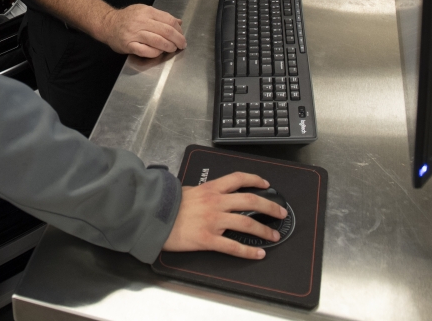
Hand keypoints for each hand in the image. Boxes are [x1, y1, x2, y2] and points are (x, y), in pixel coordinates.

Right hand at [97, 4, 186, 57]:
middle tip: (182, 45)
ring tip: (172, 49)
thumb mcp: (144, 11)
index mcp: (147, 11)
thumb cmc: (127, 18)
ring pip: (158, 41)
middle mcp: (141, 21)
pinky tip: (158, 52)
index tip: (182, 35)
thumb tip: (179, 22)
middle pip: (166, 31)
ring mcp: (134, 33)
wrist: (107, 24)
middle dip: (178, 39)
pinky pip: (146, 51)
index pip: (169, 20)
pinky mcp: (129, 44)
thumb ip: (161, 16)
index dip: (179, 30)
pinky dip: (155, 53)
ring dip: (169, 47)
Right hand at [164, 172, 286, 258]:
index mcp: (210, 189)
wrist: (152, 216)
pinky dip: (249, 251)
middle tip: (280, 212)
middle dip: (269, 206)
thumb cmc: (166, 205)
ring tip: (274, 235)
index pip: (238, 179)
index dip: (255, 180)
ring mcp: (213, 221)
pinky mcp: (208, 238)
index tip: (266, 184)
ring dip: (264, 230)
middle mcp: (215, 202)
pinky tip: (258, 253)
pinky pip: (233, 246)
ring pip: (246, 222)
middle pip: (250, 200)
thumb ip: (203, 193)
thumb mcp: (187, 190)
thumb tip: (212, 194)